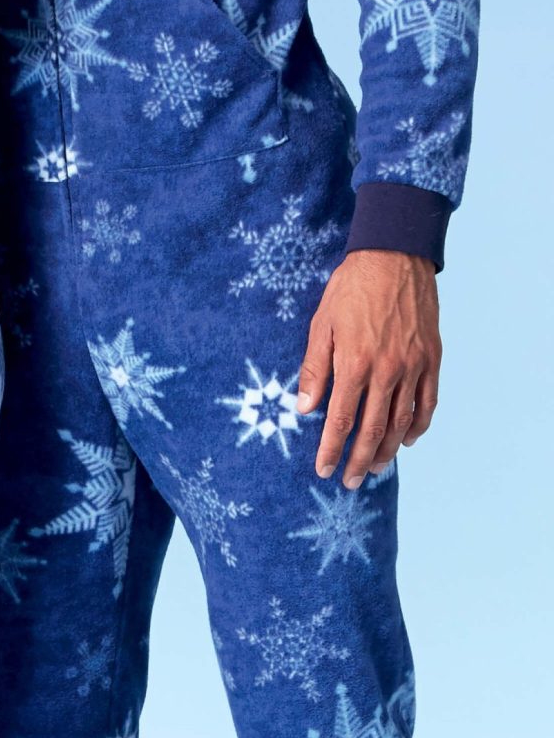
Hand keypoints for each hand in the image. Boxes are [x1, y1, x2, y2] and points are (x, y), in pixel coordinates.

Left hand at [297, 248, 439, 487]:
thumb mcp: (322, 322)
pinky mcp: (432, 359)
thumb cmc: (351, 288)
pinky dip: (419, 426)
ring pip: (402, 422)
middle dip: (358, 459)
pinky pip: (427, 402)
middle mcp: (387, 370)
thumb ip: (315, 368)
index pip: (340, 418)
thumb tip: (304, 408)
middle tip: (348, 480)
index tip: (323, 469)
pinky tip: (408, 439)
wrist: (394, 257)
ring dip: (388, 450)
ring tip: (374, 467)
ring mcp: (413, 366)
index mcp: (355, 361)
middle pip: (373, 429)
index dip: (331, 448)